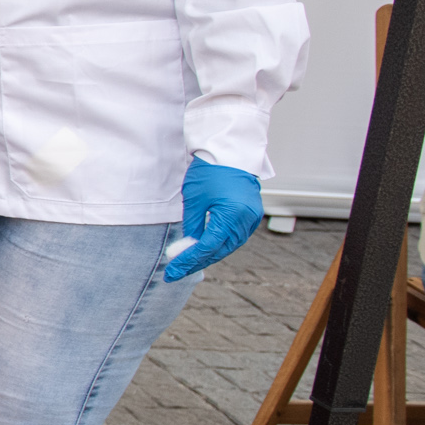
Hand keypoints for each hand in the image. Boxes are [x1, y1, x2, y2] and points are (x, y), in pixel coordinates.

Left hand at [164, 160, 263, 280]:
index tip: (172, 272)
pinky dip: (219, 244)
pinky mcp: (252, 215)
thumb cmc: (209, 172)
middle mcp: (246, 220)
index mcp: (232, 215)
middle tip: (176, 272)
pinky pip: (235, 236)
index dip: (188, 261)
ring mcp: (252, 218)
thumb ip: (193, 226)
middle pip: (220, 250)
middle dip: (197, 262)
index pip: (207, 247)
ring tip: (187, 263)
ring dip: (209, 255)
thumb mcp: (194, 201)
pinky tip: (204, 249)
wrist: (229, 152)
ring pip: (229, 246)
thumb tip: (190, 247)